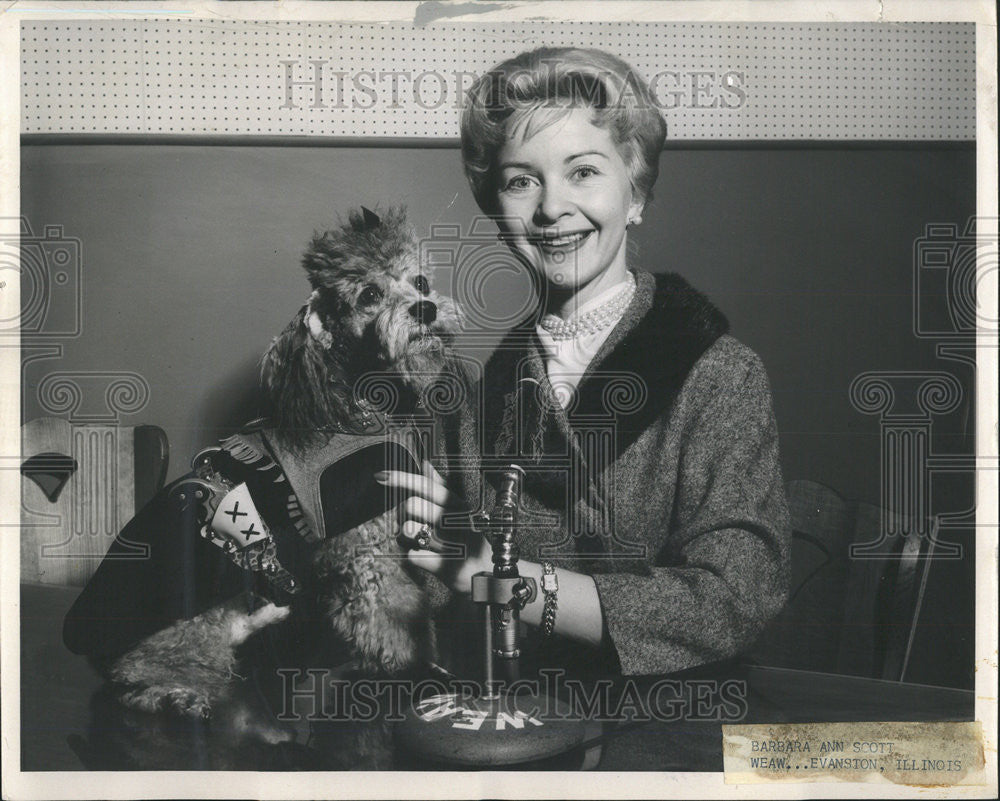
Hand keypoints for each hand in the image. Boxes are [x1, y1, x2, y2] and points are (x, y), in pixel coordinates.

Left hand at [375, 460, 490, 593]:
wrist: (487, 575)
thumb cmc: (470, 540)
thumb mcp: (462, 511)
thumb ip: (442, 488)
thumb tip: (426, 464)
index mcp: (460, 505)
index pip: (428, 486)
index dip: (403, 478)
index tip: (381, 476)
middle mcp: (457, 520)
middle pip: (411, 505)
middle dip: (402, 514)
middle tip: (408, 522)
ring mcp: (452, 543)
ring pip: (408, 529)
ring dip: (405, 537)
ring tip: (418, 541)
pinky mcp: (445, 566)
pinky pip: (412, 555)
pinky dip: (414, 557)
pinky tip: (427, 557)